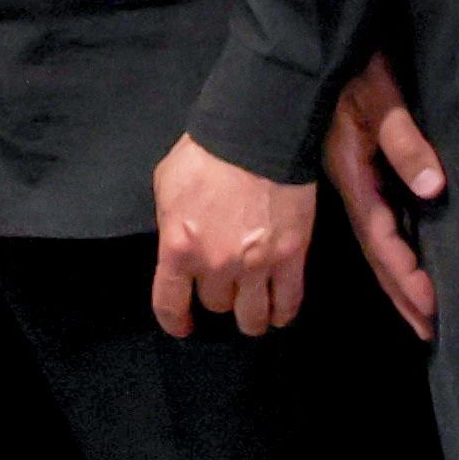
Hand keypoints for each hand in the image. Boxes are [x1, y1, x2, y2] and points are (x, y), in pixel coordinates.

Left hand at [152, 132, 316, 339]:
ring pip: (254, 317)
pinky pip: (289, 302)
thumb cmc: (206, 153)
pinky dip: (283, 313)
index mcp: (180, 248)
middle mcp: (217, 265)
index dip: (175, 321)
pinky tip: (279, 313)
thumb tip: (180, 241)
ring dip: (251, 319)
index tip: (183, 325)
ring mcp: (257, 265)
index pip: (170, 304)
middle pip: (217, 305)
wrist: (256, 134)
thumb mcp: (166, 186)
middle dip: (219, 298)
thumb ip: (171, 223)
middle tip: (225, 288)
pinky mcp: (292, 257)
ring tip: (254, 314)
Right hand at [320, 49, 443, 332]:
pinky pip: (371, 219)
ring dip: (393, 276)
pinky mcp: (347, 168)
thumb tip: (434, 186)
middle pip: (377, 251)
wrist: (308, 44)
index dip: (406, 276)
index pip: (383, 239)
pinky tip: (395, 260)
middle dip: (401, 291)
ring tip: (414, 311)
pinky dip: (386, 247)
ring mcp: (345, 180)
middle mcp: (350, 186)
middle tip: (425, 330)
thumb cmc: (347, 66)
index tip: (429, 310)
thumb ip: (406, 142)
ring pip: (371, 240)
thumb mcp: (381, 99)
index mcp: (355, 177)